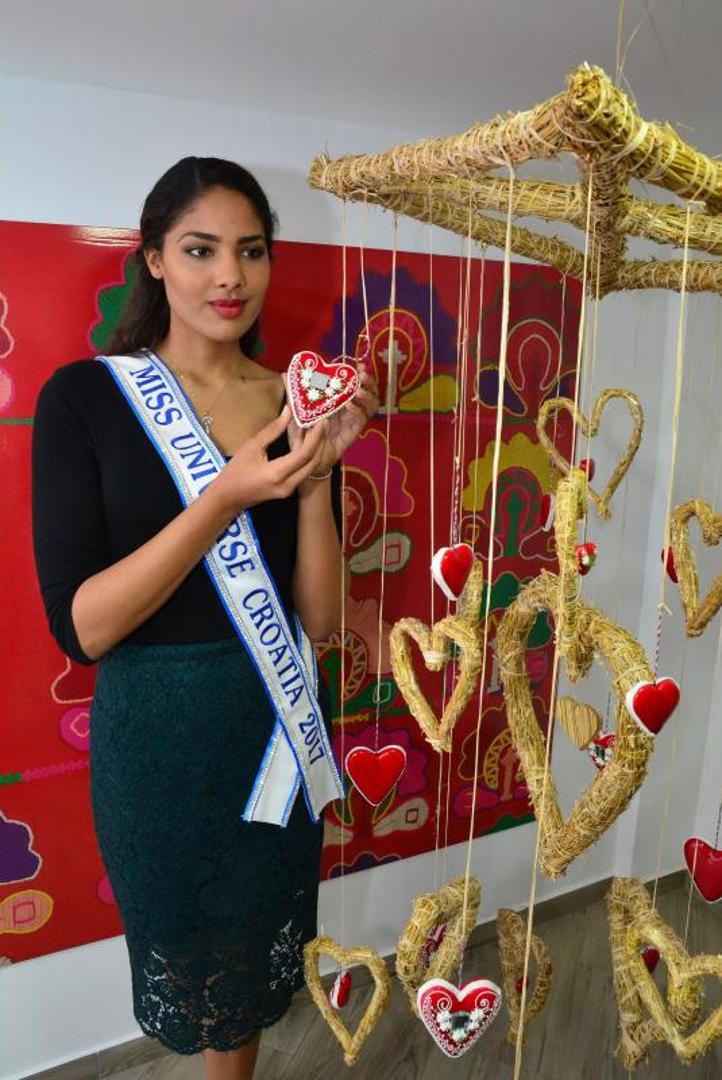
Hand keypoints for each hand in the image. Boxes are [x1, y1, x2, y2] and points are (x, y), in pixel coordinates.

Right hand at [210, 406, 328, 515]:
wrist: (227, 498)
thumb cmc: (235, 471)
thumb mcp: (251, 447)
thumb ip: (273, 430)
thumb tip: (289, 411)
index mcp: (277, 474)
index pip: (305, 453)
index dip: (316, 436)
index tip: (321, 419)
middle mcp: (288, 484)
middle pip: (313, 461)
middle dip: (320, 441)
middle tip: (322, 421)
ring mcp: (290, 489)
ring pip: (310, 467)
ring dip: (315, 448)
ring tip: (315, 427)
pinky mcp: (289, 489)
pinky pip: (303, 470)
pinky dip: (306, 455)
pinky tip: (304, 439)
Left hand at [286, 361, 379, 473]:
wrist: (308, 456)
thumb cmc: (303, 433)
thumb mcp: (297, 411)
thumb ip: (293, 393)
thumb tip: (284, 373)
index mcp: (337, 397)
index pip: (351, 380)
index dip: (355, 371)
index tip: (355, 364)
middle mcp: (348, 404)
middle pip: (367, 388)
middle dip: (367, 379)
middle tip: (361, 374)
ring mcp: (353, 416)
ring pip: (370, 401)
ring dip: (368, 393)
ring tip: (358, 389)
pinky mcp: (355, 429)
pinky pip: (363, 418)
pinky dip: (359, 410)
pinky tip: (350, 406)